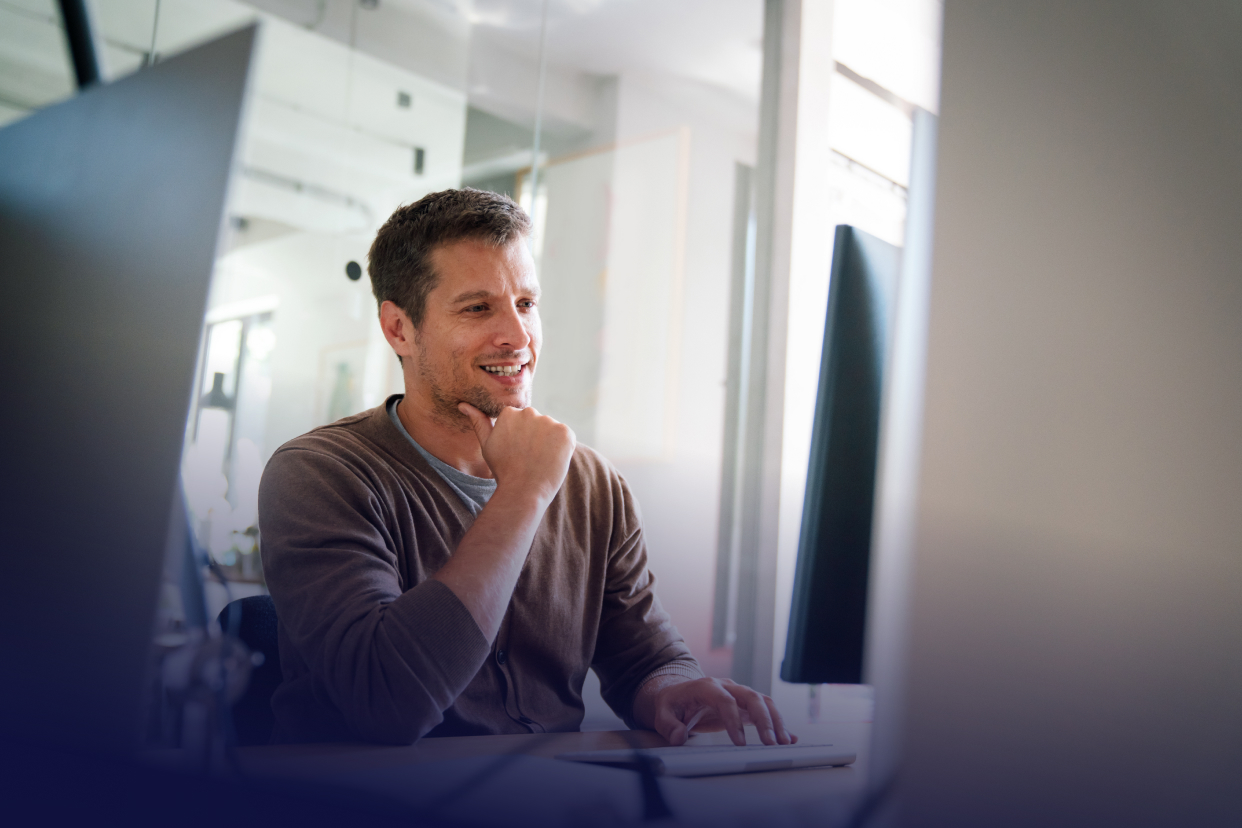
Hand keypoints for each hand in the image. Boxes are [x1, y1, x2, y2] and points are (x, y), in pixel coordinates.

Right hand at [458, 402, 575, 505]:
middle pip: (537, 423)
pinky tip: (552, 461)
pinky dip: (562, 449)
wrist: (523, 491)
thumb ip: (479, 422)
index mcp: (509, 412)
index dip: (521, 440)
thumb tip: (463, 404)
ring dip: (549, 442)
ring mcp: (549, 421)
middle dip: (535, 438)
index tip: (517, 453)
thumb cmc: (503, 469)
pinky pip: (566, 437)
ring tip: (539, 461)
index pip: (521, 421)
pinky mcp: (565, 432)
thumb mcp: (487, 444)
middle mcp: (529, 412)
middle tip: (528, 458)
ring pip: (552, 430)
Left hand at [646, 677, 795, 746]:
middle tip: (770, 743)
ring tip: (784, 743)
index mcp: (707, 687)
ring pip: (763, 702)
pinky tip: (789, 738)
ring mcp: (739, 694)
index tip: (740, 743)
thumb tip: (678, 737)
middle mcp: (727, 687)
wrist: (679, 694)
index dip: (734, 720)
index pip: (725, 700)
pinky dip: (778, 723)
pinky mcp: (745, 705)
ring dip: (776, 721)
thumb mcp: (662, 713)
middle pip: (752, 697)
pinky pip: (765, 711)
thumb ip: (668, 725)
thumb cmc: (672, 704)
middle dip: (764, 720)